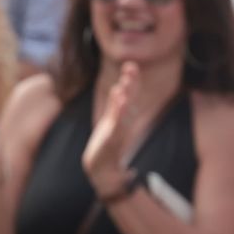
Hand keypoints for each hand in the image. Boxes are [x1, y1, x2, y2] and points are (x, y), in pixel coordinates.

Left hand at [81, 61, 142, 196]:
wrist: (102, 168)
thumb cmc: (108, 144)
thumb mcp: (112, 120)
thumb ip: (116, 105)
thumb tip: (121, 88)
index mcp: (123, 115)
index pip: (129, 94)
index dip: (131, 81)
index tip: (131, 65)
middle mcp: (123, 121)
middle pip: (129, 99)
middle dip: (131, 84)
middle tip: (131, 67)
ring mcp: (119, 129)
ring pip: (123, 109)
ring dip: (125, 95)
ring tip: (124, 81)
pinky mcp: (113, 138)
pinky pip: (117, 122)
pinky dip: (120, 110)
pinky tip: (120, 98)